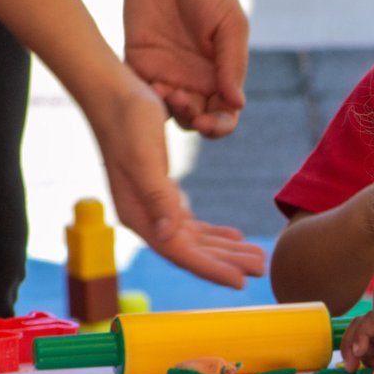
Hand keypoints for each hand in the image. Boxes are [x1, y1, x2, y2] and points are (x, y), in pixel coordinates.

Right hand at [90, 73, 265, 287]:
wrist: (111, 92)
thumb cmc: (127, 120)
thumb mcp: (144, 157)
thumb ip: (157, 198)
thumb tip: (167, 237)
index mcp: (138, 214)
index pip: (179, 252)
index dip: (210, 269)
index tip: (240, 282)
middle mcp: (144, 216)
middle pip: (191, 250)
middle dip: (227, 261)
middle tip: (262, 268)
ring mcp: (152, 206)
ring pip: (194, 238)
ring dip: (225, 249)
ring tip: (257, 258)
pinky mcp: (161, 192)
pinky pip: (190, 223)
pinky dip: (213, 231)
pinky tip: (234, 237)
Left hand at [123, 0, 247, 137]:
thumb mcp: (230, 25)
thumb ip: (233, 64)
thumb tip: (237, 104)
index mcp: (221, 77)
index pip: (224, 116)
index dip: (220, 127)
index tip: (210, 123)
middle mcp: (195, 83)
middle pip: (196, 121)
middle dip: (194, 122)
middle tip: (187, 106)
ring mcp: (166, 75)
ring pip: (168, 113)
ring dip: (170, 112)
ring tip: (168, 92)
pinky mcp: (139, 64)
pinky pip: (140, 92)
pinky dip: (145, 98)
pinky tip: (152, 87)